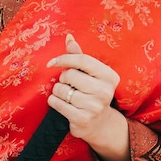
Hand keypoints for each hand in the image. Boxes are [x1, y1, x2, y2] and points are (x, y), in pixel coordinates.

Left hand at [47, 34, 128, 160]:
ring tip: (67, 96)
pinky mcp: (82, 119)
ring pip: (61, 89)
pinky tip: (62, 104)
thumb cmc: (91, 92)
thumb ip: (78, 56)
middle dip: (63, 78)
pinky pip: (57, 103)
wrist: (99, 123)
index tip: (52, 62)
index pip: (82, 60)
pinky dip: (54, 101)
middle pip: (70, 75)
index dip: (64, 58)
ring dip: (58, 91)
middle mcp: (105, 91)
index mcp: (109, 76)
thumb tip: (69, 37)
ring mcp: (94, 107)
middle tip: (68, 85)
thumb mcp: (89, 74)